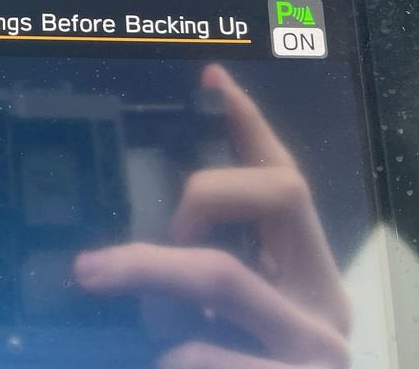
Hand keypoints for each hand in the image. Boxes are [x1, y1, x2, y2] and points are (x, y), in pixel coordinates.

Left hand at [73, 63, 351, 368]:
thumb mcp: (226, 324)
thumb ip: (202, 280)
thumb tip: (126, 242)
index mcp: (308, 280)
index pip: (287, 182)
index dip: (253, 125)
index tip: (213, 77)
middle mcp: (324, 307)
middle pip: (278, 195)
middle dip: (205, 191)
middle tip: (155, 224)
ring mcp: (312, 350)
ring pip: (223, 273)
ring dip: (147, 265)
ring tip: (94, 273)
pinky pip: (203, 352)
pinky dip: (169, 352)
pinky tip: (156, 357)